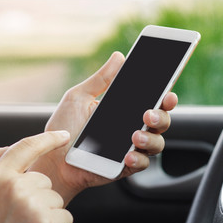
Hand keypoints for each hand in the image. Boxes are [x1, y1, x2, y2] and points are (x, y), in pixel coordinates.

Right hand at [0, 131, 72, 222]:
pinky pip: (64, 216)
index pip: (27, 147)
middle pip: (45, 181)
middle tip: (17, 217)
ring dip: (45, 213)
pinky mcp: (44, 221)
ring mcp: (29, 203)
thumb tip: (9, 148)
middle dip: (37, 197)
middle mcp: (13, 186)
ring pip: (55, 199)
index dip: (48, 138)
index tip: (63, 135)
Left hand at [29, 52, 177, 205]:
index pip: (152, 100)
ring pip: (157, 143)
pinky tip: (127, 156)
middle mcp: (133, 126)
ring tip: (135, 137)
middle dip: (161, 117)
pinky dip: (138, 160)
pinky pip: (142, 163)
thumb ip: (101, 79)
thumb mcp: (79, 97)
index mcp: (125, 109)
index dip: (165, 96)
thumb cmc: (65, 127)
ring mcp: (131, 147)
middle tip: (148, 115)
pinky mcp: (126, 166)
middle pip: (161, 121)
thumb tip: (119, 56)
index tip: (168, 93)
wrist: (54, 159)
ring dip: (151, 139)